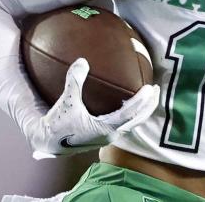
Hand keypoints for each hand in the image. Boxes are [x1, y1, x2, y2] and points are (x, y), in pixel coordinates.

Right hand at [27, 58, 159, 159]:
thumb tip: (82, 60)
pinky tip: (129, 102)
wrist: (48, 143)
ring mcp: (108, 137)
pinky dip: (132, 113)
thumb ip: (74, 81)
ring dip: (142, 110)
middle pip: (137, 120)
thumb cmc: (58, 124)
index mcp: (105, 129)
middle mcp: (110, 135)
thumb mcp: (66, 102)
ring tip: (149, 96)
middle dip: (149, 105)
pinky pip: (124, 123)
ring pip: (132, 123)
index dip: (142, 101)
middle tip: (156, 89)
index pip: (130, 114)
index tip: (151, 87)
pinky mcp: (104, 136)